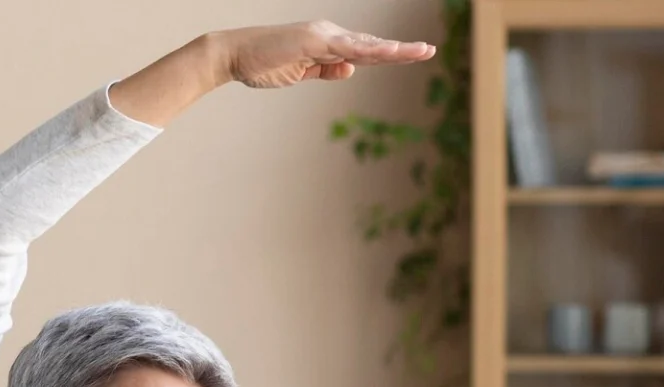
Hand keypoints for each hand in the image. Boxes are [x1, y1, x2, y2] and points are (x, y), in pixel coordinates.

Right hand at [211, 21, 434, 88]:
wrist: (234, 55)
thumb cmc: (261, 64)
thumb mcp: (299, 73)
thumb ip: (325, 71)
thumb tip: (351, 70)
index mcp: (326, 44)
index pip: (363, 52)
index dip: (387, 54)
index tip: (411, 56)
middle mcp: (329, 36)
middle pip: (371, 46)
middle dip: (400, 50)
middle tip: (429, 51)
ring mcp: (322, 36)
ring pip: (365, 45)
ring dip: (394, 50)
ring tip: (420, 51)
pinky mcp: (314, 40)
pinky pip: (347, 47)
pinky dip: (370, 50)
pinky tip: (389, 52)